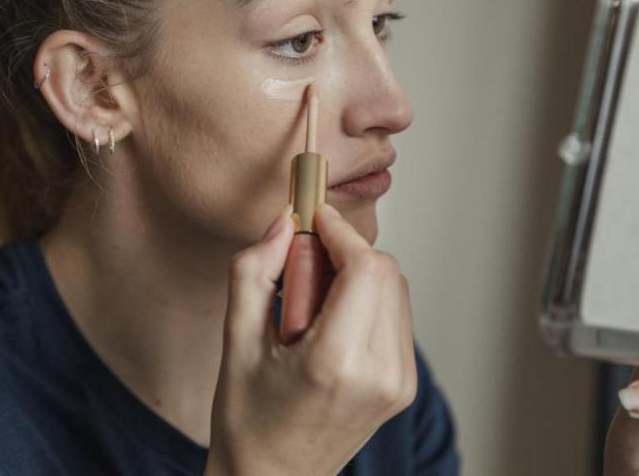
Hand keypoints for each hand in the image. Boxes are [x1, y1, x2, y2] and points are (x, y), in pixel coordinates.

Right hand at [205, 202, 416, 475]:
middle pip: (385, 273)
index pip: (366, 268)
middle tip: (301, 266)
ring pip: (395, 290)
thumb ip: (253, 272)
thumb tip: (281, 224)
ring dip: (357, 276)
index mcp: (336, 363)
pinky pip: (396, 317)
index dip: (341, 231)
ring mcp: (399, 383)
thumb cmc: (248, 421)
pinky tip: (329, 323)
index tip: (314, 217)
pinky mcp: (403, 386)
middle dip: (345, 252)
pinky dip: (367, 301)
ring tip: (311, 305)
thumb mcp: (234, 342)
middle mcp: (379, 374)